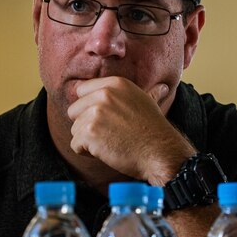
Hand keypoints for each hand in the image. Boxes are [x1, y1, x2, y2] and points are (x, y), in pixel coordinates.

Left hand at [67, 76, 193, 182]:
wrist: (158, 152)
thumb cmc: (153, 131)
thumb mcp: (146, 103)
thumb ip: (134, 95)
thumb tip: (162, 88)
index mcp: (115, 84)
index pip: (81, 91)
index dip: (89, 108)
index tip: (106, 119)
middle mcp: (104, 94)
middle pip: (74, 110)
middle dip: (86, 124)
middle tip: (108, 133)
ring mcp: (96, 113)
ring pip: (75, 129)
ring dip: (88, 140)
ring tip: (110, 142)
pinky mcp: (90, 132)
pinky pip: (75, 145)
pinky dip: (87, 152)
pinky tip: (105, 151)